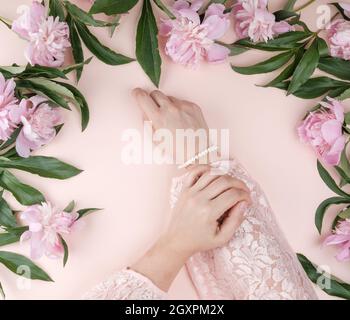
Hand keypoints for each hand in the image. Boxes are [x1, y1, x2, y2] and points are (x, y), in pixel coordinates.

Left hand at [131, 165, 250, 290]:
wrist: (176, 241)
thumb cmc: (200, 241)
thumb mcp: (222, 238)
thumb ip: (235, 221)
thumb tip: (244, 203)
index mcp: (209, 212)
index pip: (233, 195)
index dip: (245, 195)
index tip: (248, 200)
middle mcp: (199, 199)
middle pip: (225, 181)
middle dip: (239, 184)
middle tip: (244, 191)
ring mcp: (190, 192)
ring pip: (212, 174)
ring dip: (226, 176)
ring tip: (232, 184)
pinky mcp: (184, 189)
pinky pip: (194, 171)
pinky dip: (205, 168)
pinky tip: (215, 174)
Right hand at [132, 88, 209, 162]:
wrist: (197, 153)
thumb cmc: (176, 150)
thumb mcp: (155, 139)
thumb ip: (148, 122)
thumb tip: (144, 110)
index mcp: (158, 118)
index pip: (143, 97)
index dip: (138, 94)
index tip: (137, 93)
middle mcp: (171, 109)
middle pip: (156, 93)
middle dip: (153, 99)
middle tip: (155, 108)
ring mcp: (184, 106)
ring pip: (170, 98)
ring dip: (168, 105)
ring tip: (172, 119)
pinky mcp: (194, 106)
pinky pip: (182, 102)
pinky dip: (180, 108)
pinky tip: (182, 120)